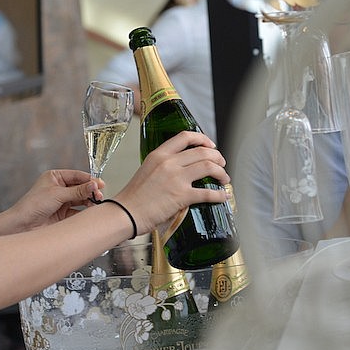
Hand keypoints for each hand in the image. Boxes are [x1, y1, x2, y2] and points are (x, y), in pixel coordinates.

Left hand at [0, 170, 105, 233]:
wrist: (22, 225)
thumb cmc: (32, 205)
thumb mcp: (57, 194)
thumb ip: (78, 191)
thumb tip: (94, 185)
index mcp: (55, 177)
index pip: (77, 176)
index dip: (89, 180)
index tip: (100, 184)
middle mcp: (58, 188)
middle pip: (80, 188)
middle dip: (90, 191)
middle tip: (100, 195)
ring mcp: (61, 202)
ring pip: (80, 200)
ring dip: (89, 201)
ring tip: (97, 203)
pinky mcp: (63, 215)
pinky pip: (77, 212)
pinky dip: (84, 212)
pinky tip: (90, 213)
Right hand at [113, 131, 229, 234]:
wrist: (126, 213)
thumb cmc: (134, 197)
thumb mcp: (147, 170)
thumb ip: (164, 166)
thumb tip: (181, 170)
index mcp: (159, 154)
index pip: (185, 136)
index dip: (203, 139)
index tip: (210, 145)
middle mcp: (169, 162)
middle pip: (202, 151)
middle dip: (217, 157)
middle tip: (221, 164)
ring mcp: (176, 178)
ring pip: (209, 166)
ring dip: (221, 172)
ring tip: (224, 179)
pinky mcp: (181, 196)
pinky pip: (208, 193)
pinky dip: (219, 195)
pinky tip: (222, 197)